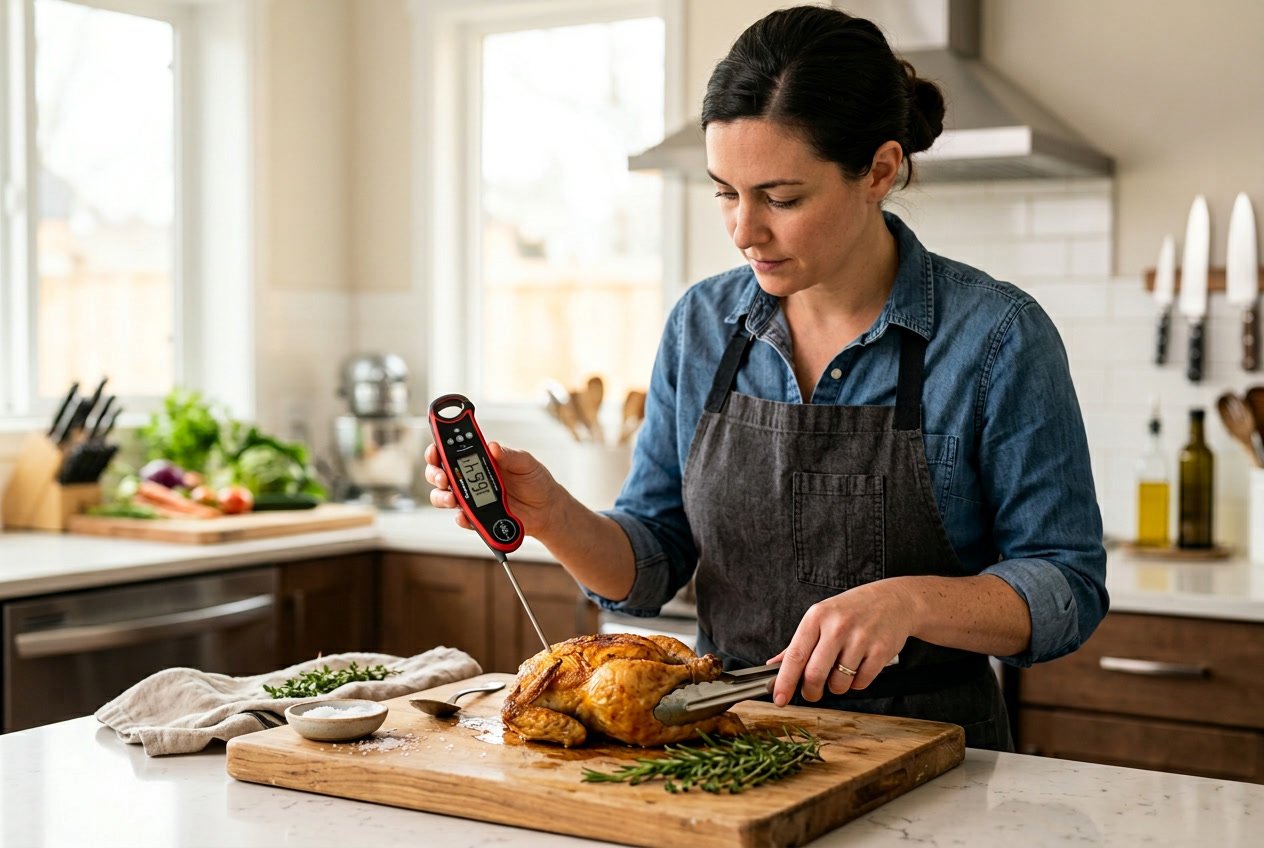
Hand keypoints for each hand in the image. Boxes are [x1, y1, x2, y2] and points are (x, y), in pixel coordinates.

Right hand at [424, 441, 561, 536]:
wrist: (547, 509)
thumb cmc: (535, 480)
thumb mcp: (526, 463)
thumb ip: (509, 455)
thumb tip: (493, 446)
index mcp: (479, 459)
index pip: (450, 451)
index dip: (437, 449)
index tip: (435, 450)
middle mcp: (470, 478)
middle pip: (440, 474)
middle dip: (435, 474)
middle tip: (443, 477)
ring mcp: (472, 498)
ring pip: (443, 497)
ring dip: (441, 497)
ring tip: (452, 498)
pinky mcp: (478, 517)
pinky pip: (462, 518)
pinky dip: (461, 518)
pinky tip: (465, 516)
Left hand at [766, 579, 915, 705]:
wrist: (893, 600)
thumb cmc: (851, 610)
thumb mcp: (821, 617)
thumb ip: (798, 644)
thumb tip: (774, 665)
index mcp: (817, 617)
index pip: (795, 655)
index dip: (785, 681)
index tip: (779, 699)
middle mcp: (838, 626)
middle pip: (815, 674)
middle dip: (810, 692)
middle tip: (812, 693)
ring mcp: (861, 638)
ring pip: (839, 683)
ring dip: (836, 687)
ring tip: (840, 671)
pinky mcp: (881, 651)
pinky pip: (860, 683)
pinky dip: (856, 683)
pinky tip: (858, 667)